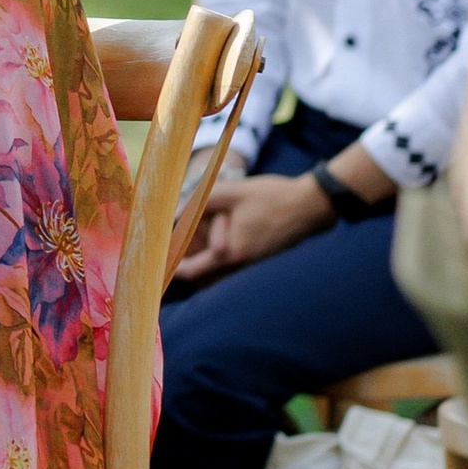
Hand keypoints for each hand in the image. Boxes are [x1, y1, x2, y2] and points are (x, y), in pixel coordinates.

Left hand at [173, 164, 333, 288]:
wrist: (310, 206)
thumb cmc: (271, 197)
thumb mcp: (229, 192)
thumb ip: (199, 202)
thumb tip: (174, 213)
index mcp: (230, 253)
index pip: (191, 271)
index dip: (171, 267)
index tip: (157, 258)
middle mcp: (239, 265)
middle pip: (201, 276)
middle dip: (185, 263)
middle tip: (169, 249)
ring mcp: (250, 264)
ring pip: (216, 272)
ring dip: (201, 260)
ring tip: (188, 243)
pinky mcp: (258, 258)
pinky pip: (230, 265)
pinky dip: (217, 256)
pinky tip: (213, 237)